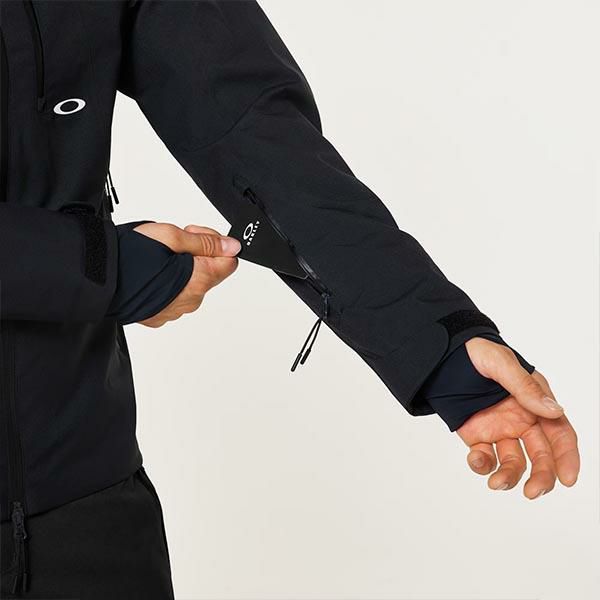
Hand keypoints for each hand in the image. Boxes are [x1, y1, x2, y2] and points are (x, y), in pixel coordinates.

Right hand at [133, 223, 239, 326]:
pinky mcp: (159, 316)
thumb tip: (233, 247)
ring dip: (181, 269)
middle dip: (197, 254)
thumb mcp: (172, 236)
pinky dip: (167, 283)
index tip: (195, 235)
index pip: (230, 262)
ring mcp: (175, 311)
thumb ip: (206, 242)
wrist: (95, 279)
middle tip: (172, 243)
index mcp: (200, 280)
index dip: (215, 244)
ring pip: (190, 285)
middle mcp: (192, 300)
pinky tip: (149, 273)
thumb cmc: (130, 256)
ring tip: (156, 258)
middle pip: (209, 273)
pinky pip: (173, 297)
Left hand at [457, 337, 579, 498]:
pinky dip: (482, 465)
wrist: (442, 356)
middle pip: (541, 456)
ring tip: (496, 483)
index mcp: (535, 402)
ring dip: (510, 476)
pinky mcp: (477, 437)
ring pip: (514, 463)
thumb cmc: (477, 353)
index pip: (560, 433)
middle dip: (542, 477)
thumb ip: (525, 387)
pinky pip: (484, 458)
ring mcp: (500, 430)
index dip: (567, 457)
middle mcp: (522, 421)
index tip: (568, 478)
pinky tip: (476, 459)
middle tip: (533, 492)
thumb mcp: (502, 363)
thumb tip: (555, 411)